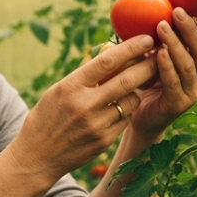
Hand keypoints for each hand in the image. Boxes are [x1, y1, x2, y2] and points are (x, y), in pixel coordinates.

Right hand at [8, 35, 158, 183]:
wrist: (36, 157)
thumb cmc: (47, 118)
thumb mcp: (58, 91)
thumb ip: (83, 76)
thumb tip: (110, 54)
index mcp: (71, 86)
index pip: (108, 61)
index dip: (131, 48)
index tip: (147, 39)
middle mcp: (85, 104)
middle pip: (127, 80)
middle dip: (147, 66)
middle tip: (159, 57)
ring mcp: (96, 124)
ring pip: (131, 101)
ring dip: (137, 91)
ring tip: (135, 86)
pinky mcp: (103, 141)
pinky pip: (126, 120)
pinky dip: (127, 111)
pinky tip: (121, 108)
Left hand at [131, 8, 196, 138]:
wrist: (141, 118)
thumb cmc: (150, 83)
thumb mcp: (160, 59)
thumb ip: (166, 41)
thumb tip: (160, 11)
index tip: (190, 11)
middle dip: (190, 29)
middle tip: (176, 12)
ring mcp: (192, 94)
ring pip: (189, 65)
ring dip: (176, 43)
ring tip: (162, 27)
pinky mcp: (178, 105)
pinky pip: (174, 82)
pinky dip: (167, 66)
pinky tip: (158, 53)